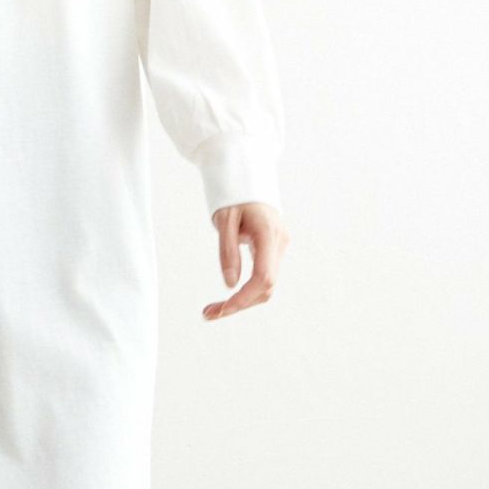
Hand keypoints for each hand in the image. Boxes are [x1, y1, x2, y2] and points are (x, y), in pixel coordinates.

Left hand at [202, 201, 288, 319]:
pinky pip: (264, 275)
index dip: (245, 298)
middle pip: (266, 286)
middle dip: (240, 304)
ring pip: (266, 284)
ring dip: (243, 300)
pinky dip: (247, 289)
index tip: (223, 309)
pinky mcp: (274, 248)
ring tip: (213, 309)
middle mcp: (279, 242)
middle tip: (208, 314)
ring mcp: (280, 246)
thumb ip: (228, 250)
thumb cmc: (233, 193)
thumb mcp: (224, 219)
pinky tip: (228, 298)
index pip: (263, 277)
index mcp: (268, 233)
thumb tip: (230, 284)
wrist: (247, 174)